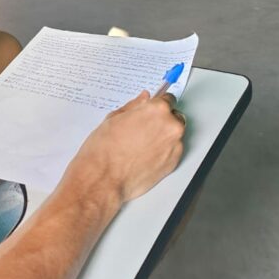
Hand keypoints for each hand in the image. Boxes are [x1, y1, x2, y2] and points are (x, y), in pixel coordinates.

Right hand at [66, 90, 186, 203]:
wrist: (103, 179)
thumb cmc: (104, 150)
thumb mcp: (114, 119)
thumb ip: (134, 107)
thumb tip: (143, 99)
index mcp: (157, 110)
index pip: (168, 99)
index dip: (158, 105)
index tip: (153, 110)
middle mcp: (171, 126)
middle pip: (174, 117)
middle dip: (162, 121)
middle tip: (143, 129)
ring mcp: (174, 146)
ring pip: (174, 136)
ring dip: (163, 137)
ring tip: (141, 145)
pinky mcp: (173, 163)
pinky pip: (172, 151)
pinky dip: (163, 152)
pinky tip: (144, 155)